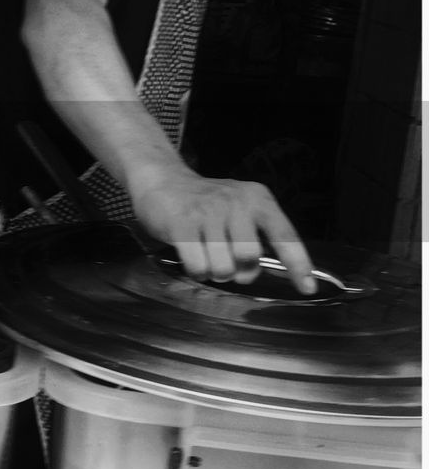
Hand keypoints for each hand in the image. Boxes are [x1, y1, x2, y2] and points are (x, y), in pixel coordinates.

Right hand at [129, 166, 316, 294]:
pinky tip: (192, 259)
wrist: (162, 180)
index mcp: (257, 199)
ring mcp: (207, 212)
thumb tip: (270, 272)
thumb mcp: (239, 208)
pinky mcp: (181, 224)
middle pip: (249, 257)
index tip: (307, 288)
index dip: (298, 265)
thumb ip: (258, 235)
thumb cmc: (205, 203)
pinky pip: (198, 266)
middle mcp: (235, 202)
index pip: (285, 236)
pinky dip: (197, 272)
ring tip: (207, 258)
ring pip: (223, 267)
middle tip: (228, 262)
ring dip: (216, 272)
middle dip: (240, 271)